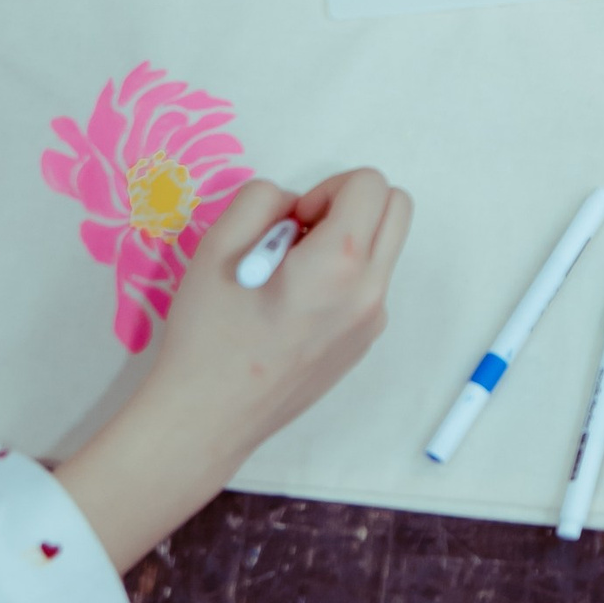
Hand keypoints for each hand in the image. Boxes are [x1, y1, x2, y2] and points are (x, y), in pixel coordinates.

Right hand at [49, 170, 409, 569]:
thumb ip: (262, 200)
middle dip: (351, 204)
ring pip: (383, 248)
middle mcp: (370, 293)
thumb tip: (295, 206)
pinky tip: (294, 307)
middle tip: (300, 234)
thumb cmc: (208, 334)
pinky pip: (369, 286)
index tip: (293, 221)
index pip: (371, 184)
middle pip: (397, 208)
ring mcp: (372, 324)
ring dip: (348, 241)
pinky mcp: (362, 345)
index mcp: (340, 264)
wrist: (206, 418)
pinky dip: (343, 277)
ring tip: (290, 274)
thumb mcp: (218, 245)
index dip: (327, 188)